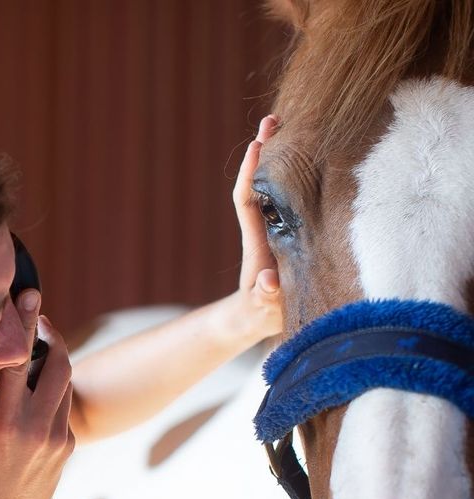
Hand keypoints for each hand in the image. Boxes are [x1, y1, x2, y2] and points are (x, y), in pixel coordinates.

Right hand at [0, 292, 74, 498]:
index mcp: (6, 423)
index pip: (16, 361)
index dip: (22, 325)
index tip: (28, 296)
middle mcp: (36, 428)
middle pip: (57, 365)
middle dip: (51, 336)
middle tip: (39, 318)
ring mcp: (56, 438)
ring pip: (64, 383)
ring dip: (55, 361)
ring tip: (40, 347)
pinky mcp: (66, 446)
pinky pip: (64, 407)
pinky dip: (53, 390)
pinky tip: (39, 387)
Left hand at [233, 115, 281, 339]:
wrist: (255, 320)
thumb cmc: (260, 314)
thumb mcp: (265, 306)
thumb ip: (266, 296)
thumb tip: (267, 282)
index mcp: (257, 241)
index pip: (247, 200)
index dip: (251, 173)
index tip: (257, 145)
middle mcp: (263, 229)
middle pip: (260, 183)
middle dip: (265, 151)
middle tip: (273, 120)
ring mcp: (274, 229)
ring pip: (273, 187)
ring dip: (278, 157)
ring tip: (285, 126)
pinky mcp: (287, 234)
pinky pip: (287, 198)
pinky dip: (294, 175)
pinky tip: (307, 158)